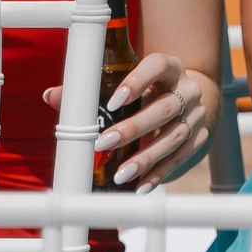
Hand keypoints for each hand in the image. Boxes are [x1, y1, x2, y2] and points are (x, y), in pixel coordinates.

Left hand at [45, 53, 213, 187]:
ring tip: (121, 173)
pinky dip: (159, 173)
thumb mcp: (126, 83)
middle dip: (134, 128)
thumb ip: (91, 89)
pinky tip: (140, 186)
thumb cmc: (146, 90)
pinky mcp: (199, 137)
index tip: (112, 102)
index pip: (156, 65)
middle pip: (165, 107)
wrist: (185, 99)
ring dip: (145, 157)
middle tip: (104, 143)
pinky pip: (181, 158)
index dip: (137, 81)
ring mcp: (196, 115)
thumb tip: (52, 96)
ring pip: (174, 136)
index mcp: (169, 67)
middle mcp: (187, 88)